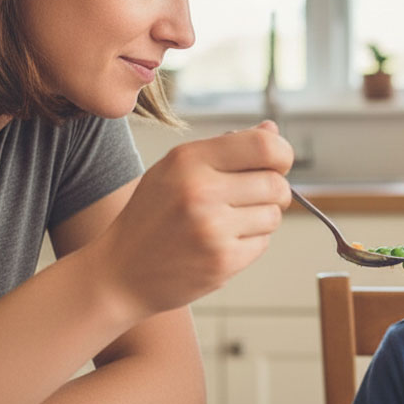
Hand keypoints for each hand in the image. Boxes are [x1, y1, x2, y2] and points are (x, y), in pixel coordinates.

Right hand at [93, 121, 292, 317]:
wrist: (121, 272)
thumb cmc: (152, 217)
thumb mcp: (176, 169)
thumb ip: (225, 148)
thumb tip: (272, 131)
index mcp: (189, 159)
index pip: (264, 145)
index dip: (282, 153)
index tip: (277, 163)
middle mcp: (201, 191)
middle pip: (276, 183)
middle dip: (274, 190)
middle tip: (253, 198)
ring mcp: (213, 228)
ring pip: (273, 215)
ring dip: (261, 218)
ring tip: (229, 222)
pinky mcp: (223, 261)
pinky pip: (263, 243)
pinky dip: (250, 243)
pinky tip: (222, 243)